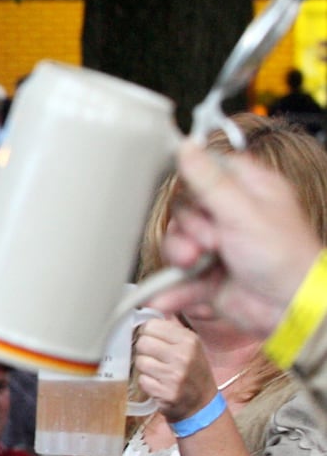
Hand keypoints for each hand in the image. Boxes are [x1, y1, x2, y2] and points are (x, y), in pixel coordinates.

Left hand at [132, 317, 216, 422]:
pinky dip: (146, 382)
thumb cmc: (192, 371)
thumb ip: (170, 329)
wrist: (202, 404)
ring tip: (158, 371)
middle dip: (144, 350)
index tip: (152, 339)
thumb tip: (149, 307)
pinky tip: (158, 384)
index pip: (151, 326)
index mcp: (189, 340)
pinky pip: (142, 380)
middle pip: (142, 342)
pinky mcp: (166, 392)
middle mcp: (183, 356)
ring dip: (144, 368)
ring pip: (140, 361)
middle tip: (154, 357)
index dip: (147, 333)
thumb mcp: (190, 345)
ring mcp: (174, 375)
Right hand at [147, 142, 322, 336]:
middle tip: (209, 241)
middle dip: (189, 228)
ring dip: (179, 256)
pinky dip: (173, 286)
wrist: (288, 308)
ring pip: (177, 241)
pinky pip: (177, 275)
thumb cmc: (284, 257)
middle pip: (184, 209)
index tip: (190, 194)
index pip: (207, 169)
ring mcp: (218, 246)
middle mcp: (231, 216)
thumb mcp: (243, 212)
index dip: (193, 181)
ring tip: (196, 266)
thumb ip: (209, 181)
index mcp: (249, 190)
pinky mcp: (206, 274)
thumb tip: (187, 146)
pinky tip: (168, 293)